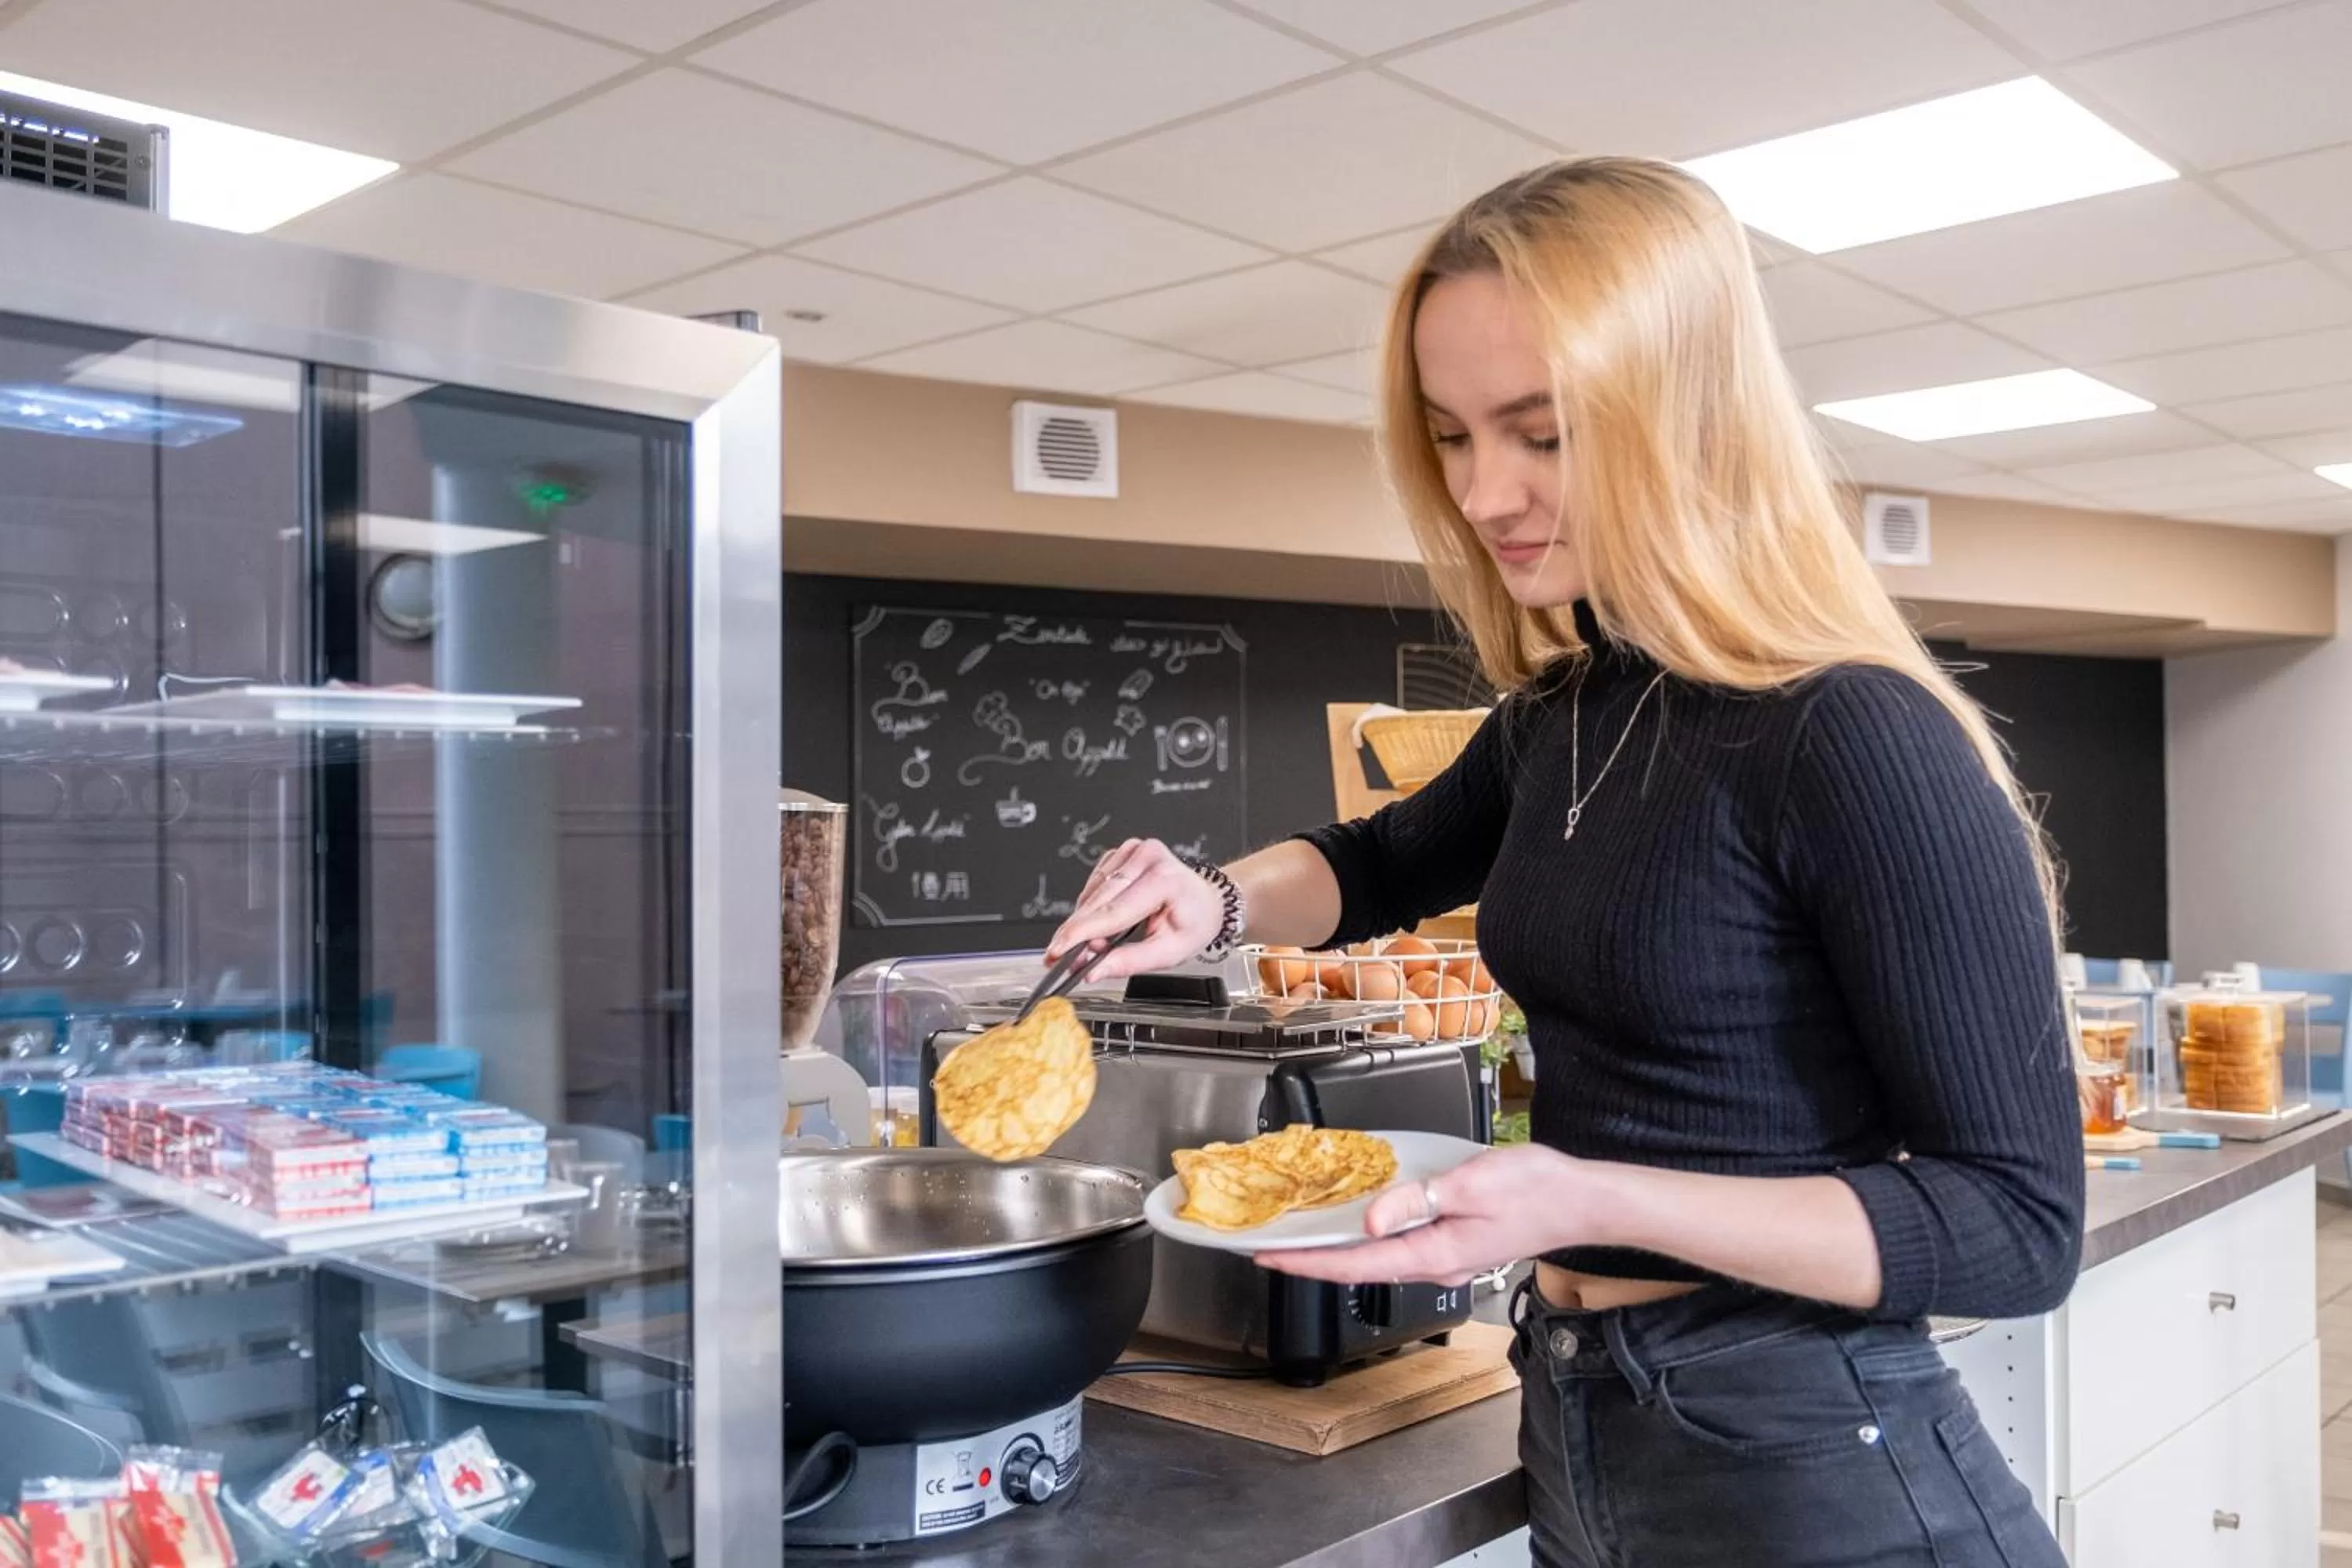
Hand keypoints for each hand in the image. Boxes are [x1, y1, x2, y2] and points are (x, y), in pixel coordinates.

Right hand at [1045, 839, 1222, 981]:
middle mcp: (1147, 857)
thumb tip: (1094, 971)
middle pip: (1098, 901)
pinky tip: (1102, 920)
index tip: (1057, 951)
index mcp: (1164, 879)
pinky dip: (1092, 906)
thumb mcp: (1169, 952)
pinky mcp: (1121, 853)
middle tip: (1061, 958)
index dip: (1080, 933)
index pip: (1113, 911)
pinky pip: (1094, 884)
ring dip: (1084, 921)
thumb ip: (1129, 962)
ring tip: (1094, 943)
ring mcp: (1133, 850)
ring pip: (1092, 893)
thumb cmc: (1194, 922)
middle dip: (1077, 932)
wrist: (1206, 900)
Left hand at [1255, 1144, 1591, 1286]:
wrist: (1584, 1201)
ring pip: (1379, 1255)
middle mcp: (1436, 1265)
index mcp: (1434, 1255)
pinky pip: (1401, 1242)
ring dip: (1339, 1245)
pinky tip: (1357, 1216)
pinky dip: (1370, 1233)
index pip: (1355, 1266)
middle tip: (1270, 1243)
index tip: (1269, 1257)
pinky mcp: (1456, 1245)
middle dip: (1313, 1257)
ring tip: (1302, 1230)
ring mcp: (1446, 1258)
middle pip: (1360, 1266)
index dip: (1307, 1263)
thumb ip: (1417, 1200)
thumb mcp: (1471, 1186)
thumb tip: (1370, 1219)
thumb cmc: (1537, 1191)